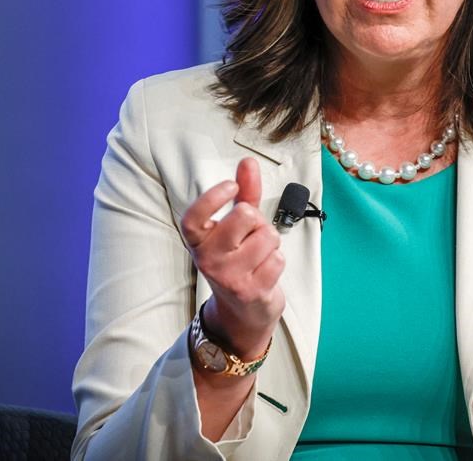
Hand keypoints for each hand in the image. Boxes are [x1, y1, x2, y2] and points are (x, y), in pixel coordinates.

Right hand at [180, 157, 285, 358]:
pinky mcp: (251, 291)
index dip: (213, 197)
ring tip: (259, 255)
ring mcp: (228, 277)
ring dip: (271, 242)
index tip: (231, 186)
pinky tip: (265, 270)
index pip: (194, 217)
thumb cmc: (239, 257)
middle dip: (258, 220)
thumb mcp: (237, 224)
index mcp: (198, 240)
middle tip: (251, 235)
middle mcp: (208, 259)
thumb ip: (244, 193)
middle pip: (245, 215)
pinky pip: (278, 258)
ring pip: (268, 235)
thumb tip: (248, 162)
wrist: (243, 309)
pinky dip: (278, 260)